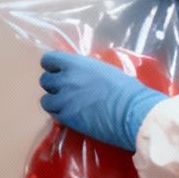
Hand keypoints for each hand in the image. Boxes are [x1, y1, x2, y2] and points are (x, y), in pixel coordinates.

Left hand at [38, 51, 164, 151]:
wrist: (133, 112)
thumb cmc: (127, 89)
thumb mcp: (105, 70)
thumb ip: (86, 70)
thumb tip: (80, 73)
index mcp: (76, 64)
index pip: (49, 60)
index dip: (53, 66)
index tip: (59, 71)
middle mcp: (65, 80)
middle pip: (45, 80)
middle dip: (54, 85)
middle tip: (66, 90)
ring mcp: (64, 100)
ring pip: (46, 99)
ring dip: (55, 101)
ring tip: (68, 105)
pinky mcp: (67, 118)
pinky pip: (54, 114)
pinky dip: (61, 114)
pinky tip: (72, 115)